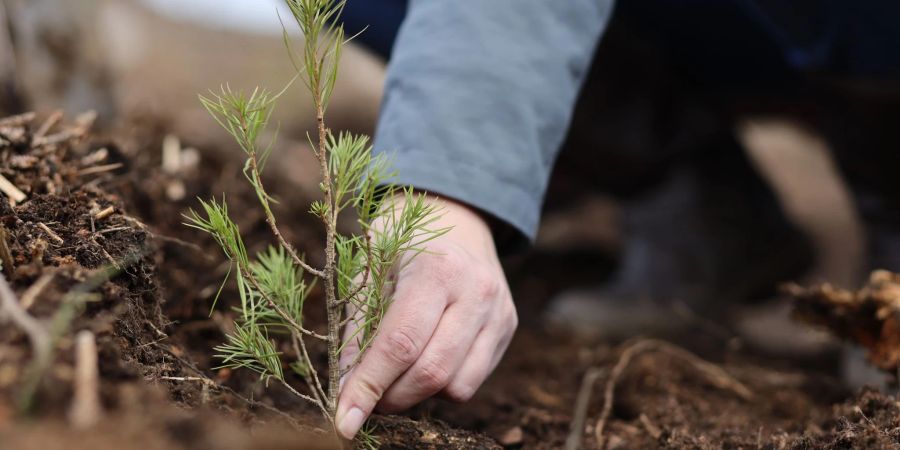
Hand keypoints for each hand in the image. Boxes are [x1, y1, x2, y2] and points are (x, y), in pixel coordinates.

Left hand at [335, 196, 516, 438]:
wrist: (455, 217)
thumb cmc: (401, 244)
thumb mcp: (369, 272)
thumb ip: (358, 330)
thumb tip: (346, 390)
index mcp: (436, 269)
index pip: (400, 345)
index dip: (369, 387)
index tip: (344, 420)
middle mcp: (476, 291)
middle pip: (431, 372)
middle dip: (390, 398)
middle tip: (364, 398)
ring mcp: (499, 311)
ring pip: (455, 385)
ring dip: (417, 394)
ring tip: (395, 373)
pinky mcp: (508, 327)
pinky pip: (472, 380)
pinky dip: (442, 385)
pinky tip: (426, 360)